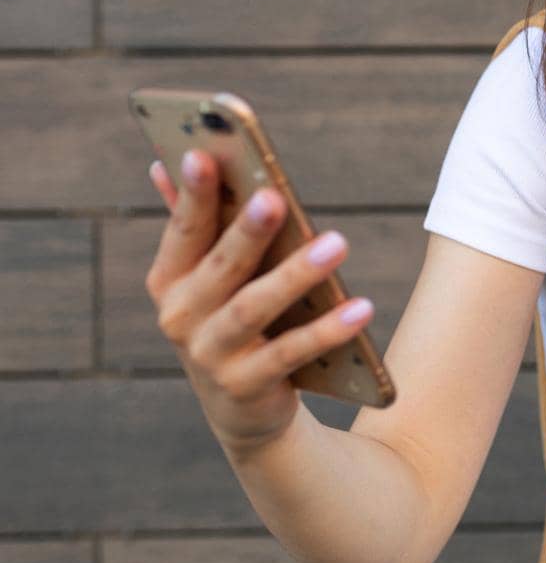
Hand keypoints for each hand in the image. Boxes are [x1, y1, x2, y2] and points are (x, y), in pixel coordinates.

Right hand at [143, 148, 370, 455]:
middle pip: (221, 266)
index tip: (202, 154)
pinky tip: (362, 308)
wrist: (244, 408)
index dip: (193, 193)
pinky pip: (291, 353)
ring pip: (254, 308)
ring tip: (338, 243)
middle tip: (274, 196)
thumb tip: (166, 160)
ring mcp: (209, 355)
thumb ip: (195, 223)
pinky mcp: (245, 386)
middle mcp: (180, 316)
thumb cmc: (231, 320)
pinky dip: (327, 331)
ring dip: (296, 274)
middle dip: (247, 231)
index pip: (185, 229)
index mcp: (170, 278)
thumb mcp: (210, 276)